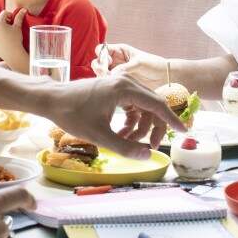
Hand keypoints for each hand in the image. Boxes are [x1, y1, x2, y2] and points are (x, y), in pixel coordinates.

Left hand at [0, 9, 27, 71]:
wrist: (12, 54)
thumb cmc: (16, 39)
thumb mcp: (18, 27)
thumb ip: (19, 17)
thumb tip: (24, 9)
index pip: (4, 13)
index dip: (10, 15)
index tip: (14, 22)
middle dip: (5, 22)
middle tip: (12, 29)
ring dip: (1, 30)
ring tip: (8, 36)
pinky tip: (4, 41)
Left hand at [47, 75, 184, 155]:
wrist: (52, 100)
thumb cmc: (72, 115)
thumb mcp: (99, 136)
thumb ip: (125, 147)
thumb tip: (148, 156)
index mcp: (124, 89)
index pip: (157, 104)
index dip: (172, 119)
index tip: (184, 131)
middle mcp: (126, 82)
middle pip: (153, 105)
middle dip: (154, 127)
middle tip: (152, 147)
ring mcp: (120, 83)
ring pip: (143, 105)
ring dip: (141, 125)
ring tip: (128, 142)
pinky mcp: (114, 87)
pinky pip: (133, 104)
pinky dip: (132, 119)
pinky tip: (122, 134)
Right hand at [90, 43, 166, 89]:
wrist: (164, 77)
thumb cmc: (154, 65)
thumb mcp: (139, 63)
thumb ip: (124, 67)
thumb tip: (110, 75)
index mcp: (119, 51)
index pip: (101, 50)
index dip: (101, 56)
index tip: (108, 63)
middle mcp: (115, 61)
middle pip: (98, 62)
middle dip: (99, 68)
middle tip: (106, 75)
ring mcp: (116, 72)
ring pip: (100, 74)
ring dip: (102, 78)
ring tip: (111, 82)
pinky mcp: (119, 84)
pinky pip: (108, 84)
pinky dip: (108, 86)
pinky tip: (115, 88)